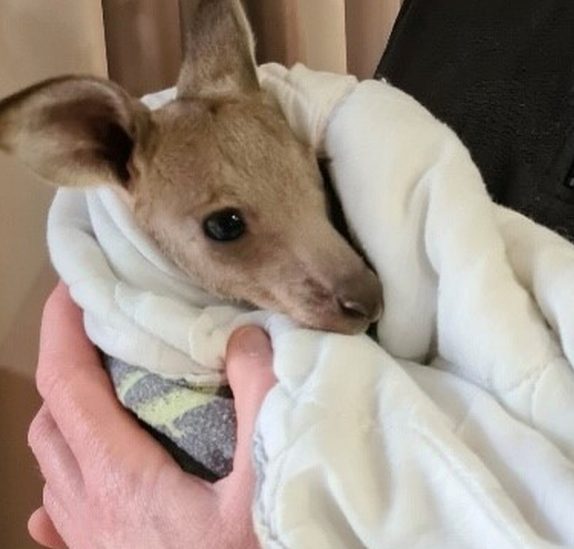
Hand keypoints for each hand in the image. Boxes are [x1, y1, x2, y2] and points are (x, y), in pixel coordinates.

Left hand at [27, 283, 275, 548]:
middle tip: (103, 340)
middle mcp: (90, 509)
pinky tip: (69, 496)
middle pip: (51, 424)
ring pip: (52, 469)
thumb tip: (245, 336)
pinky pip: (60, 522)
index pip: (68, 387)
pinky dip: (61, 488)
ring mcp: (92, 543)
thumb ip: (260, 402)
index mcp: (121, 478)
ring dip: (66, 424)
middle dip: (66, 371)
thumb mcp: (264, 483)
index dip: (62, 332)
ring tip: (101, 399)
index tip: (72, 289)